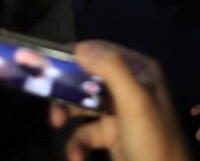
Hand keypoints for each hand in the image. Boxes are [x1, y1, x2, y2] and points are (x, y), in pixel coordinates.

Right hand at [50, 41, 189, 160]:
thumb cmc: (153, 140)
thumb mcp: (134, 101)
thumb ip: (111, 70)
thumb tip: (81, 48)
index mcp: (138, 71)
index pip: (101, 51)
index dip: (74, 55)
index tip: (47, 63)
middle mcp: (129, 86)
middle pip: (88, 77)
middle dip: (66, 88)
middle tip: (46, 95)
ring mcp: (120, 112)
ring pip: (83, 105)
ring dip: (67, 114)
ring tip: (55, 123)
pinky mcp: (112, 136)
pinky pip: (86, 133)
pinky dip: (77, 144)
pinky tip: (77, 157)